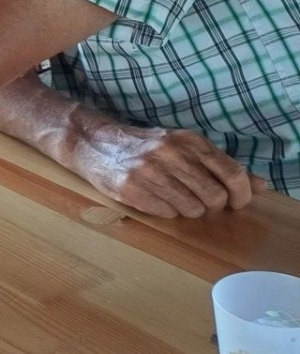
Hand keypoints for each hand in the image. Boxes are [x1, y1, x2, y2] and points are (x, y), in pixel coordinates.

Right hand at [68, 119, 255, 217]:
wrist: (93, 142)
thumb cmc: (145, 146)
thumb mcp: (182, 146)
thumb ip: (220, 165)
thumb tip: (261, 186)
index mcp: (187, 140)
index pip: (231, 173)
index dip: (242, 194)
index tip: (238, 203)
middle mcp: (170, 153)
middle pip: (214, 197)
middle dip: (212, 205)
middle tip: (200, 200)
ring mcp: (149, 172)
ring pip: (192, 209)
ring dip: (188, 209)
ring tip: (173, 196)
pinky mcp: (131, 190)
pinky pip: (167, 214)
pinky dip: (166, 211)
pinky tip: (154, 197)